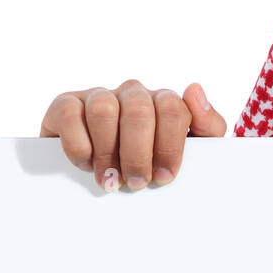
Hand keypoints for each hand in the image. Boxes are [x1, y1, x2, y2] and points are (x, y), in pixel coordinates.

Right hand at [39, 80, 226, 190]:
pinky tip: (86, 164)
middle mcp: (132, 93)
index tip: (164, 176)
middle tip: (137, 182)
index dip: (169, 146)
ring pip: (105, 109)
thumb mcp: (192, 149)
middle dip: (138, 153)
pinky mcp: (65, 104)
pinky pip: (70, 113)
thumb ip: (207, 125)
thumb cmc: (153, 162)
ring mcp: (99, 96)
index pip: (173, 109)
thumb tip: (194, 89)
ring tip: (111, 180)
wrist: (107, 175)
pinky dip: (78, 144)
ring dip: (108, 151)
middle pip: (139, 110)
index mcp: (163, 101)